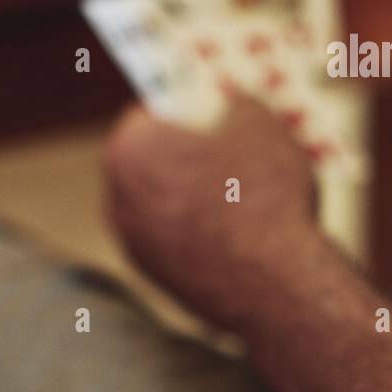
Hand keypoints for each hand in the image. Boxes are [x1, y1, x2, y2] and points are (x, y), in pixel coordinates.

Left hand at [102, 97, 319, 329]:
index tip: (210, 111)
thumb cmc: (264, 197)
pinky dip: (195, 230)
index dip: (183, 108)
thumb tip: (231, 105)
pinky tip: (236, 232)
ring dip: (189, 192)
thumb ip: (235, 103)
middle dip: (183, 151)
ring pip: (159, 200)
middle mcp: (116, 197)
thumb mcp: (260, 124)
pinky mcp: (152, 276)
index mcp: (130, 149)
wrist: (275, 287)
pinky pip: (171, 236)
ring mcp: (131, 241)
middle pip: (149, 158)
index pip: (147, 114)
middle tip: (227, 148)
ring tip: (239, 193)